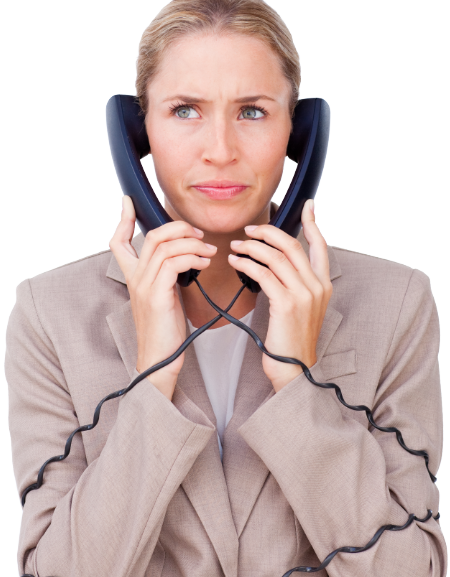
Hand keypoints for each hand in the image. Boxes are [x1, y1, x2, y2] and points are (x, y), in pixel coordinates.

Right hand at [109, 196, 216, 399]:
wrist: (160, 359)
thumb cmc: (165, 330)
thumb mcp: (165, 295)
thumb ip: (168, 275)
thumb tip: (186, 257)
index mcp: (133, 277)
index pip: (119, 242)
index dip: (123, 220)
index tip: (128, 202)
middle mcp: (135, 278)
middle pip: (153, 236)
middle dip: (179, 228)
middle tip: (199, 234)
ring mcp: (144, 286)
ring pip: (165, 247)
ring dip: (193, 243)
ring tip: (209, 251)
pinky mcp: (157, 296)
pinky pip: (174, 263)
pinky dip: (193, 257)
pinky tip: (205, 263)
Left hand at [228, 199, 331, 392]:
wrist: (293, 369)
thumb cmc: (290, 341)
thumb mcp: (299, 308)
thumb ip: (293, 284)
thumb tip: (275, 264)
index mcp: (323, 285)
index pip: (320, 246)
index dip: (313, 224)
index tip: (307, 206)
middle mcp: (318, 286)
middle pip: (292, 245)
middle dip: (268, 233)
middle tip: (249, 230)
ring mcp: (304, 294)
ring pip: (276, 257)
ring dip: (252, 248)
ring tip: (235, 248)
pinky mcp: (286, 304)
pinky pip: (263, 274)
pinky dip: (247, 264)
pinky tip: (236, 263)